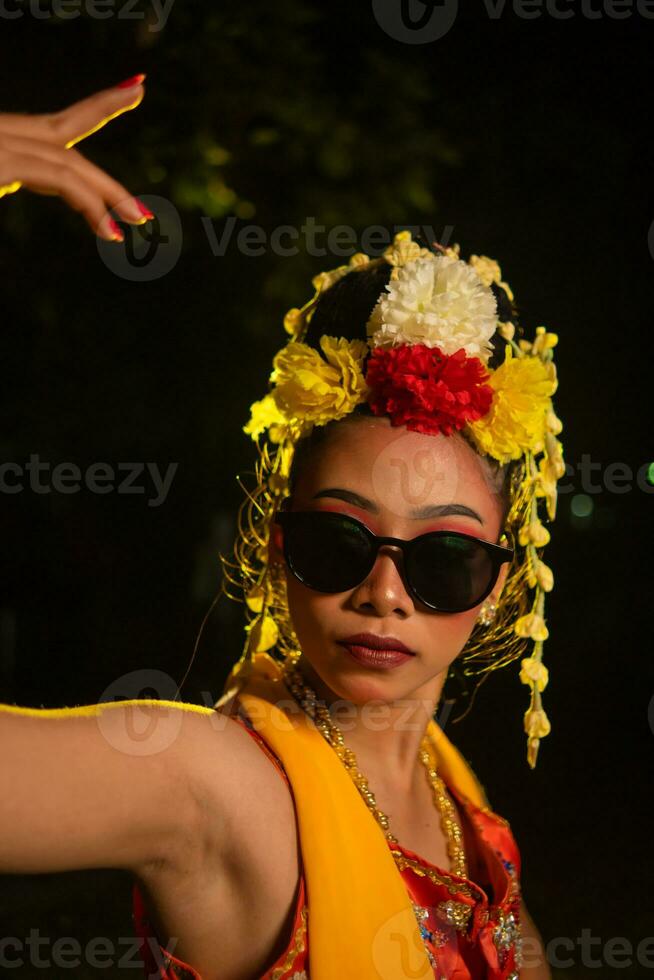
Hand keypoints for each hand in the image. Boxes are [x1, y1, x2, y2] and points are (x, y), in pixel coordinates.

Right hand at [0, 74, 152, 241]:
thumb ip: (1, 177)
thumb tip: (7, 184)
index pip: (51, 125)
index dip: (94, 108)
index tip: (133, 87)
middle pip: (60, 126)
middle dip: (102, 110)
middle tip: (140, 96)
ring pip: (66, 160)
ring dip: (109, 190)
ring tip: (140, 218)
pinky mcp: (1, 160)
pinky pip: (58, 177)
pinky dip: (89, 202)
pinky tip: (110, 231)